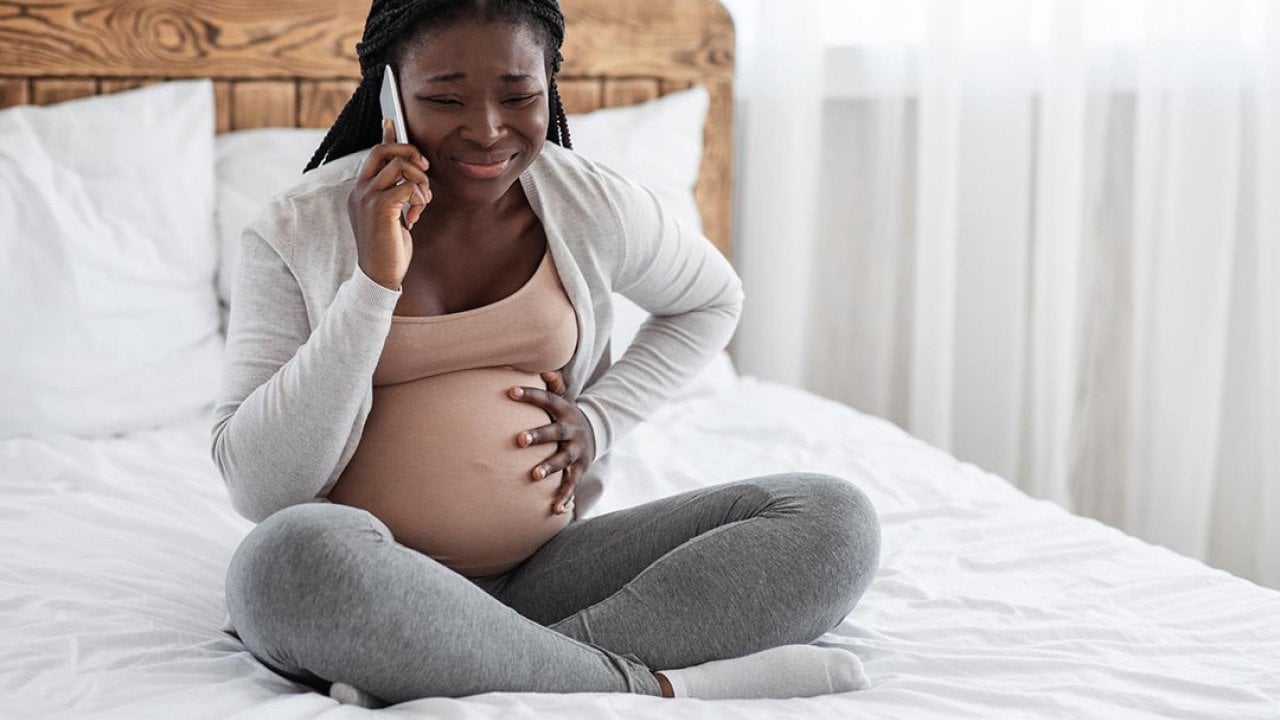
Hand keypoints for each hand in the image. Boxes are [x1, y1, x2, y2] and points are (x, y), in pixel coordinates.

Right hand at [347, 117, 431, 289]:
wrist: (379, 275)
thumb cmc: (389, 247)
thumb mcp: (393, 215)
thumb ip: (397, 193)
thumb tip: (407, 175)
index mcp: (361, 190)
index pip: (373, 153)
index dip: (386, 135)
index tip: (391, 120)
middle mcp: (359, 189)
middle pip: (384, 150)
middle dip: (410, 152)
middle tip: (425, 170)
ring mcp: (367, 197)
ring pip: (400, 165)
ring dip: (420, 181)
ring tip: (421, 202)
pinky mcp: (380, 207)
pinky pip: (408, 186)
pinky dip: (419, 197)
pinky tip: (415, 215)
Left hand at [508, 370, 596, 514]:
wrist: (595, 434)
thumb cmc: (565, 415)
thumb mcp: (562, 397)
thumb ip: (552, 383)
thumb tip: (542, 367)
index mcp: (565, 411)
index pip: (546, 400)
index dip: (529, 395)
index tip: (509, 391)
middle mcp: (572, 430)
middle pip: (554, 432)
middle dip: (538, 435)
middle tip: (519, 440)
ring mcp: (577, 451)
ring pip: (563, 459)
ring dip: (549, 467)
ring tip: (534, 475)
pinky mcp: (579, 469)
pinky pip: (571, 484)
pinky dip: (564, 497)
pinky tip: (554, 509)